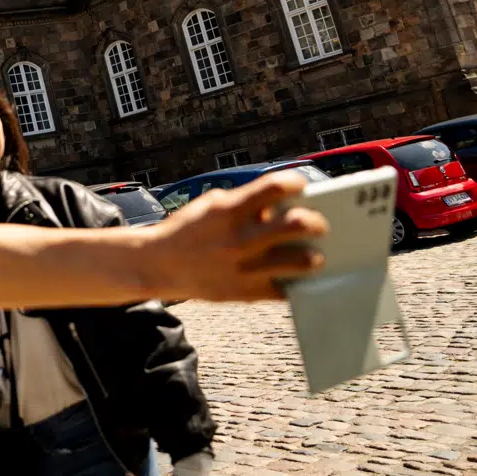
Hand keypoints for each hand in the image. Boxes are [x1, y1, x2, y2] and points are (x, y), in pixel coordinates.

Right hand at [146, 171, 327, 301]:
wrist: (158, 264)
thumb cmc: (187, 230)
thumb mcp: (211, 205)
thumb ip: (245, 203)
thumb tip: (280, 205)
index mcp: (229, 210)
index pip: (275, 187)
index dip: (295, 182)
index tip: (300, 186)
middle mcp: (240, 238)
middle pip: (298, 224)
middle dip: (316, 222)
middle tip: (318, 225)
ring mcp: (244, 267)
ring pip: (301, 261)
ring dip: (313, 257)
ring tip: (312, 255)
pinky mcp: (245, 292)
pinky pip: (286, 290)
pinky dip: (293, 283)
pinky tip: (291, 277)